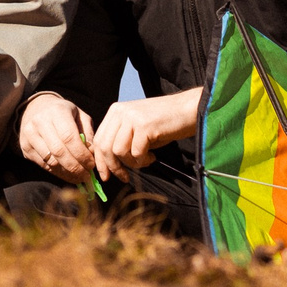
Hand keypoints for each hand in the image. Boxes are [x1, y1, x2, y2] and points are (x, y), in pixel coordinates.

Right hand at [19, 92, 95, 181]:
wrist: (36, 109)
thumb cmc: (63, 113)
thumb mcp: (79, 116)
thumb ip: (88, 133)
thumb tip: (91, 154)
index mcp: (57, 111)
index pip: (69, 137)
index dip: (81, 154)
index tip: (91, 165)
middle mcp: (40, 122)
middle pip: (59, 152)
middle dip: (76, 167)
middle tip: (87, 176)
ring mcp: (29, 135)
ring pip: (51, 161)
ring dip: (67, 173)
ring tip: (80, 177)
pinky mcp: (25, 147)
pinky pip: (44, 165)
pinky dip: (58, 173)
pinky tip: (68, 175)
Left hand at [88, 88, 204, 183]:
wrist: (188, 110)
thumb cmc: (164, 122)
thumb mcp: (136, 128)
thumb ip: (120, 140)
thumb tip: (108, 164)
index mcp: (115, 111)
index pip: (98, 140)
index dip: (101, 161)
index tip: (106, 176)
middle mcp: (120, 112)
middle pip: (104, 147)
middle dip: (113, 167)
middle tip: (124, 177)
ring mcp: (131, 117)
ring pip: (118, 151)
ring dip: (131, 163)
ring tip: (144, 160)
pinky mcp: (144, 125)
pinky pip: (136, 152)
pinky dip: (143, 160)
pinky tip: (152, 156)